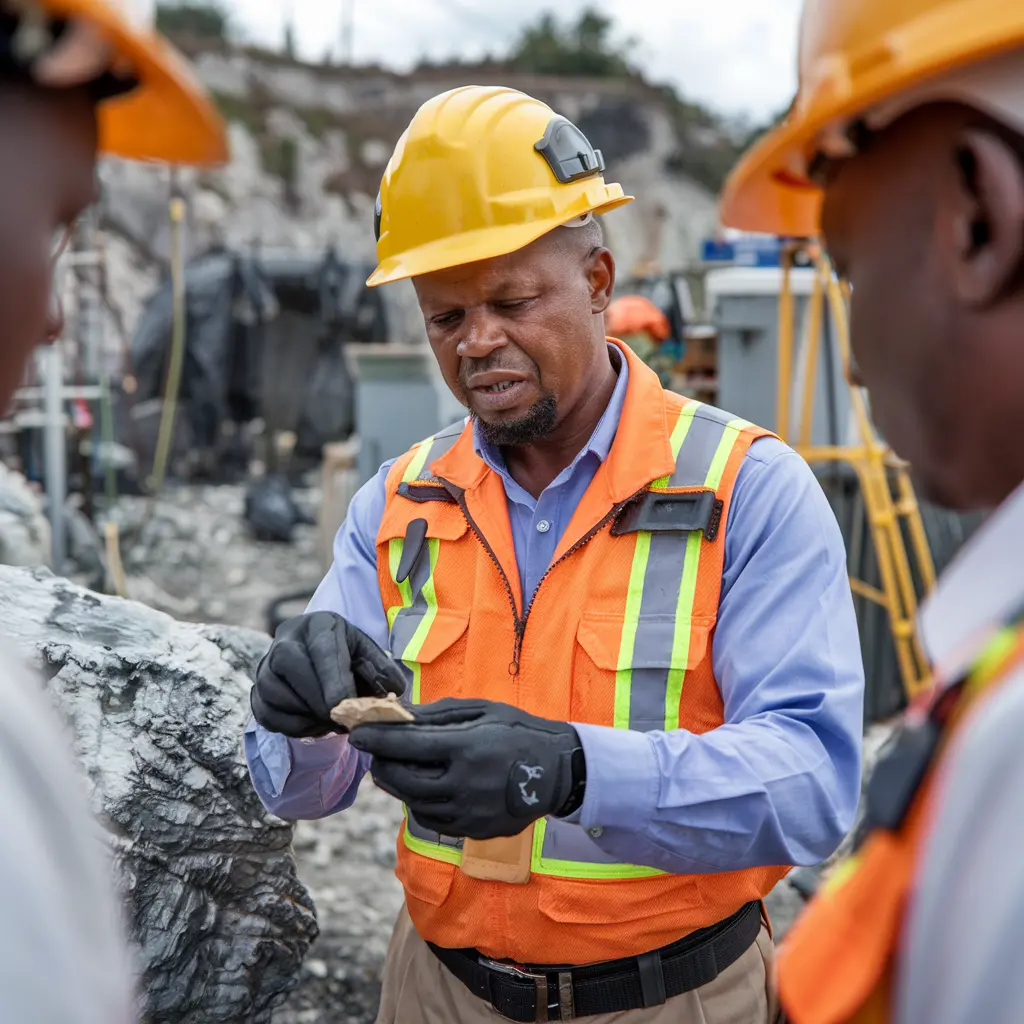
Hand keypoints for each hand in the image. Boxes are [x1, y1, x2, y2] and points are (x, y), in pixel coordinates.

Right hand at [250, 611, 405, 737]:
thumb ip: (382, 671)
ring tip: (332, 721)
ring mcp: (266, 666)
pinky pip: (268, 715)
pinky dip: (294, 727)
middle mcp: (286, 639)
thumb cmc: (348, 658)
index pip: (321, 649)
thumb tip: (393, 691)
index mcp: (319, 625)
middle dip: (318, 699)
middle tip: (341, 719)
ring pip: (275, 693)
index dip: (333, 680)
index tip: (346, 705)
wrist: (317, 661)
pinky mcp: (257, 692)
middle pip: (290, 665)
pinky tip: (315, 724)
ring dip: (307, 715)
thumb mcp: (368, 656)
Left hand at [349, 698, 584, 839]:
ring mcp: (470, 813)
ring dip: (397, 785)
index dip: (377, 738)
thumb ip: (438, 716)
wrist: (558, 771)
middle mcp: (465, 784)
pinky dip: (418, 803)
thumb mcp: (481, 712)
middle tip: (374, 752)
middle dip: (382, 764)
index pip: (407, 744)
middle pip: (403, 779)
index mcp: (467, 748)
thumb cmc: (518, 731)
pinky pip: (433, 820)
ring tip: (393, 768)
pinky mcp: (475, 831)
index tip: (356, 732)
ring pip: (414, 803)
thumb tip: (399, 715)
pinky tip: (419, 788)